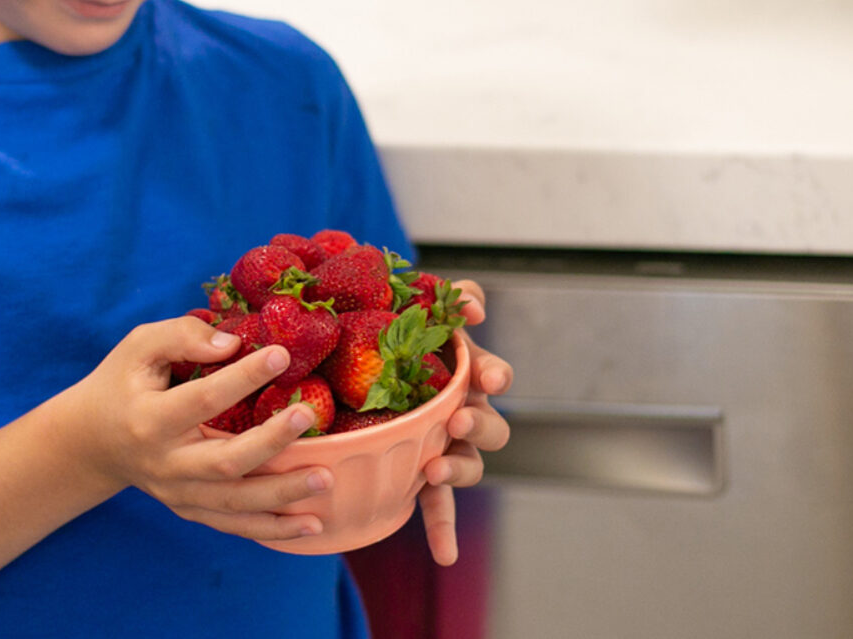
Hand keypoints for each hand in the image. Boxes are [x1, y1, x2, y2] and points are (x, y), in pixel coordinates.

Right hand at [71, 316, 332, 541]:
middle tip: (307, 415)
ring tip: (326, 478)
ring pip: (235, 503)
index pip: (203, 399)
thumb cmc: (124, 384)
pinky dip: (274, 530)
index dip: (244, 377)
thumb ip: (182, 336)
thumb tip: (232, 342)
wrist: (92, 442)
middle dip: (270, 442)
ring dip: (283, 494)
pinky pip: (235, 526)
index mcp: (149, 419)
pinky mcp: (190, 510)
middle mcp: (165, 464)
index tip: (282, 355)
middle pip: (225, 461)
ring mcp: (178, 494)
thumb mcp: (140, 347)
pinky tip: (312, 525)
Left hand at [417, 279, 511, 564]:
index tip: (489, 378)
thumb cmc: (398, 337)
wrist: (357, 367)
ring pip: (469, 465)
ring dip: (459, 470)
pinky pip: (439, 507)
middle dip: (479, 425)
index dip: (494, 374)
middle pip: (490, 426)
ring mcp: (447, 448)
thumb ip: (452, 296)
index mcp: (464, 373)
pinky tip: (445, 556)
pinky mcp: (425, 478)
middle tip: (456, 422)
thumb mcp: (420, 307)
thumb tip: (473, 307)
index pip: (491, 372)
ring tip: (434, 470)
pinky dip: (444, 531)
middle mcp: (465, 412)